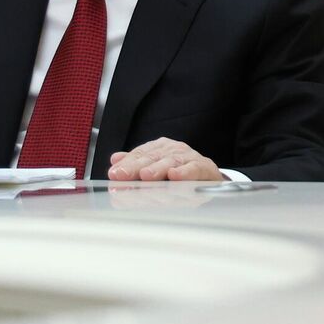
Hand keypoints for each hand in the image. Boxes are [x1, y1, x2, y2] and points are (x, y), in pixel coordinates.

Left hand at [106, 138, 222, 182]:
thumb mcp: (157, 166)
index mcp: (160, 148)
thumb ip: (136, 163)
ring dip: (158, 169)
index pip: (140, 154)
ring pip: (171, 162)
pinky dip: (184, 172)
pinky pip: (193, 169)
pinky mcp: (204, 167)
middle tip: (123, 175)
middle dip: (135, 167)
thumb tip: (115, 160)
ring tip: (145, 176)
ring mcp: (188, 157)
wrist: (209, 175)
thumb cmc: (180, 170)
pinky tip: (174, 176)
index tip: (114, 173)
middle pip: (152, 158)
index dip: (126, 164)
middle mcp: (173, 149)